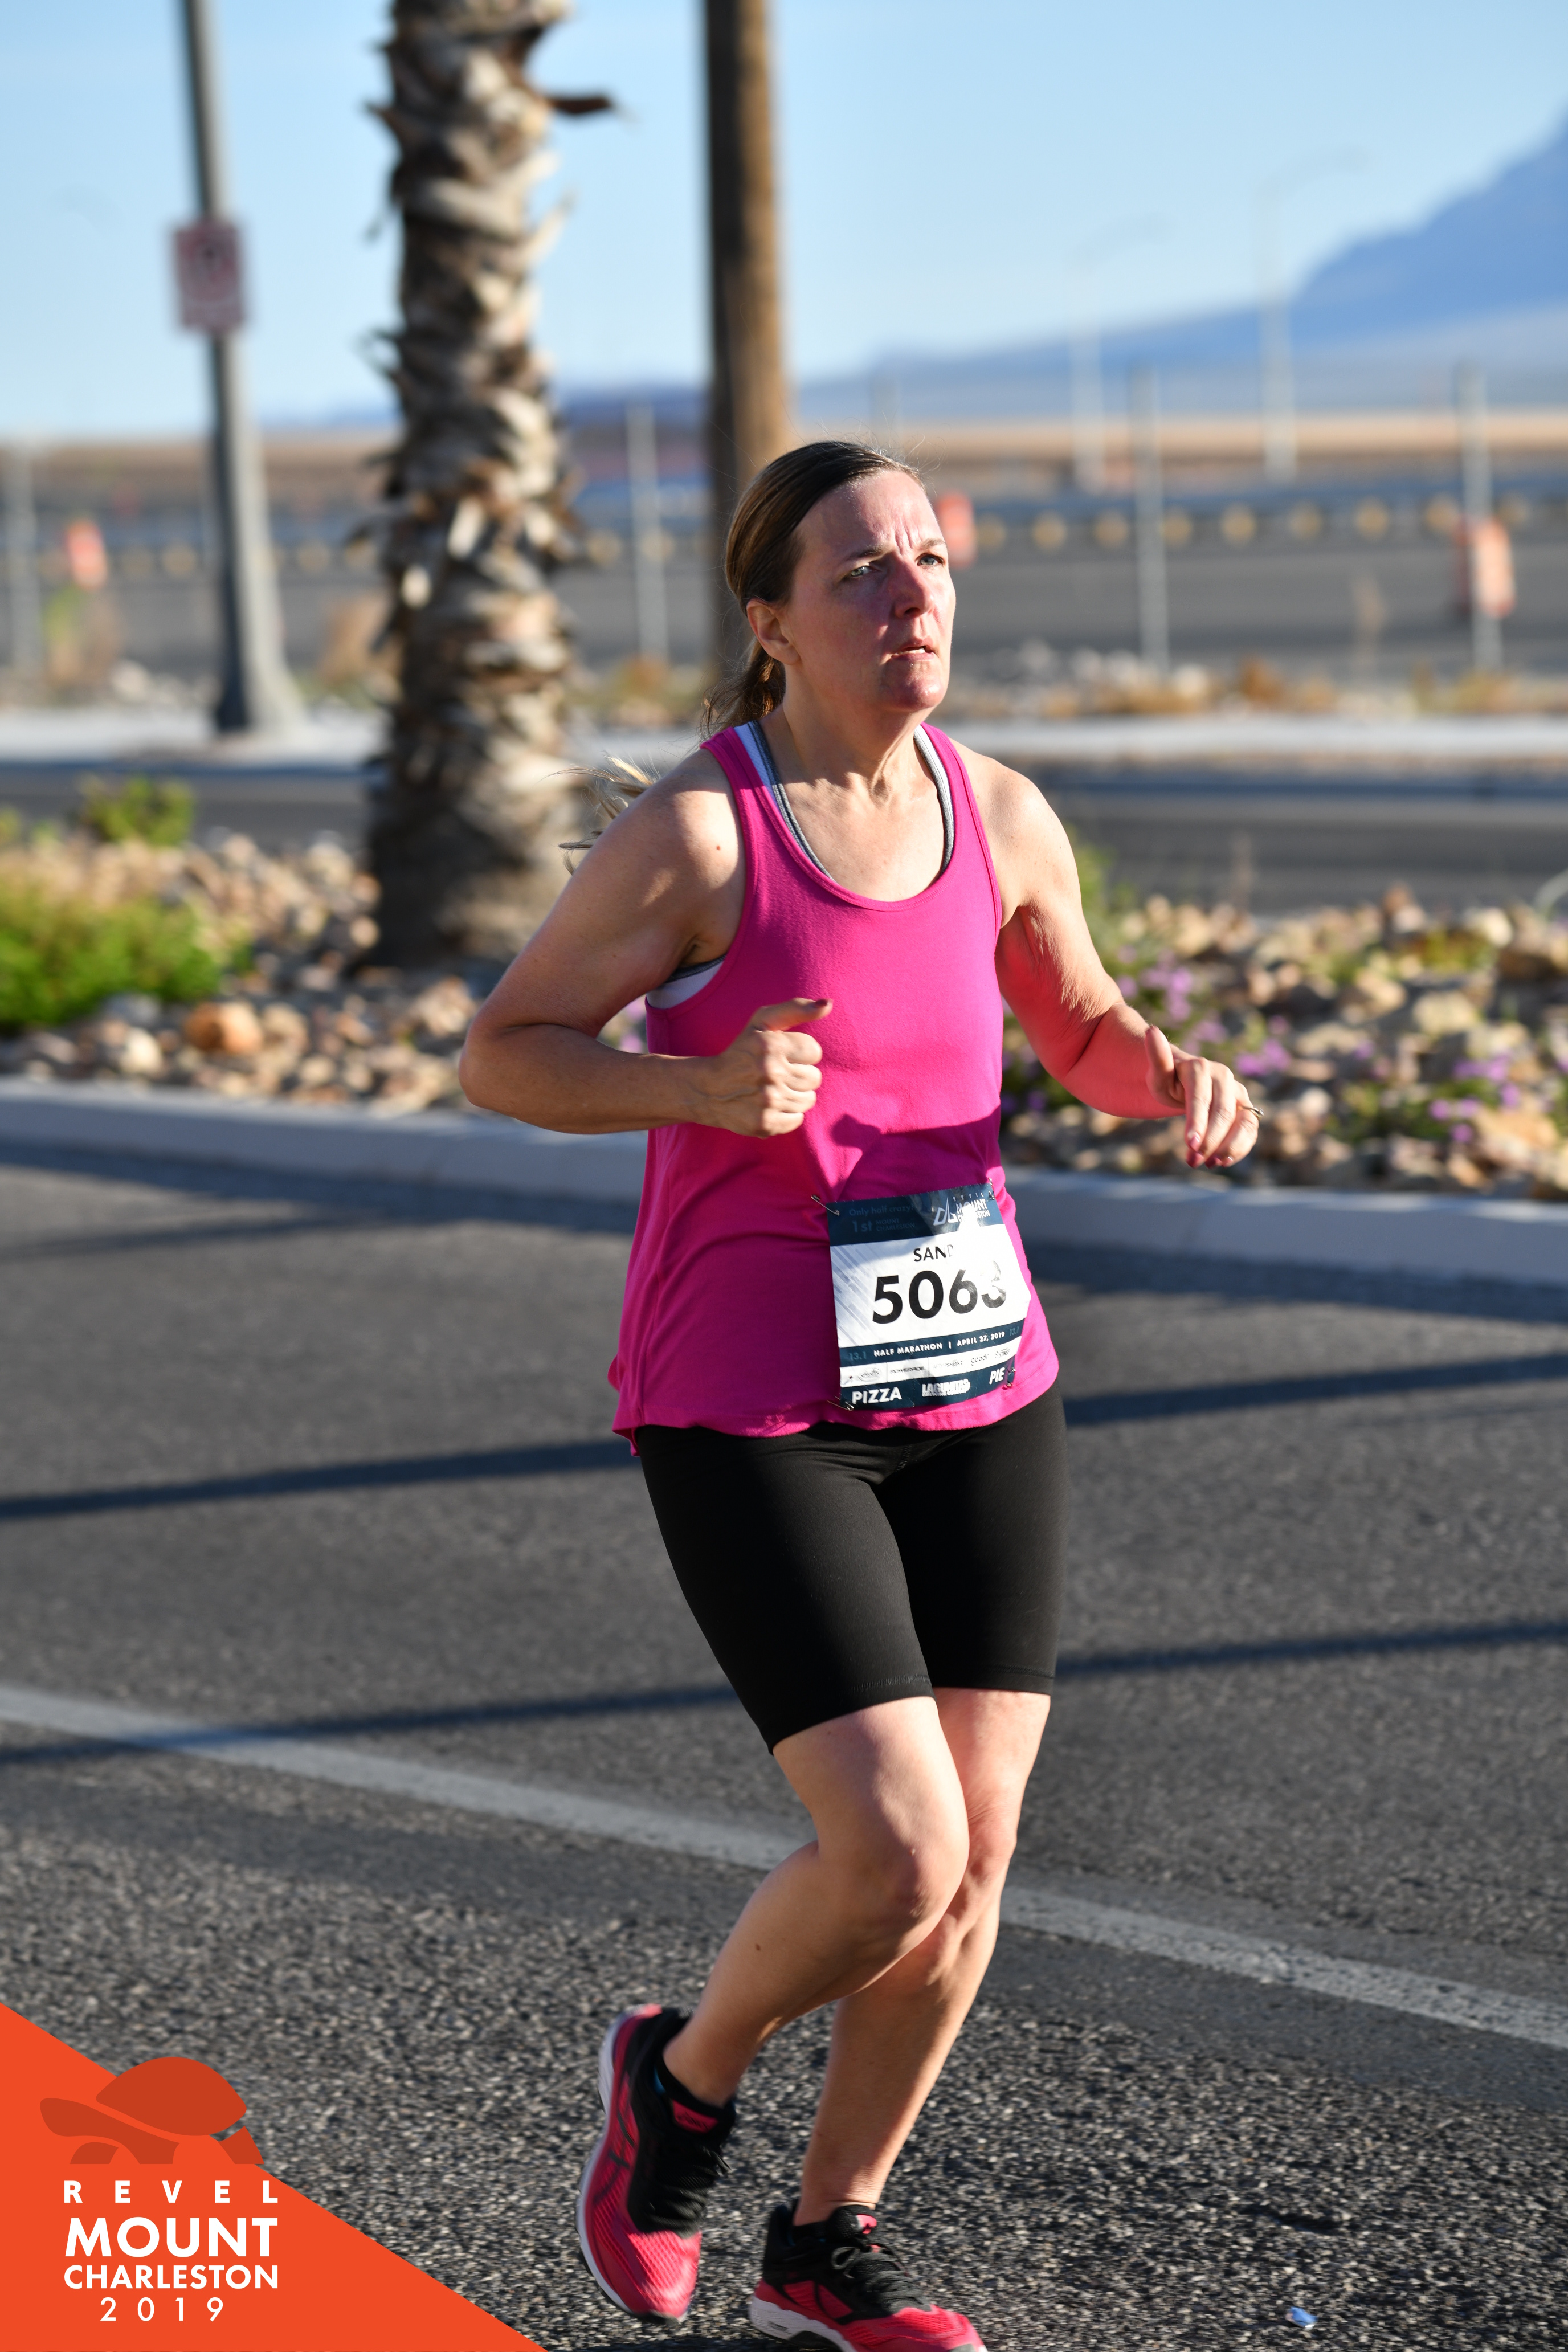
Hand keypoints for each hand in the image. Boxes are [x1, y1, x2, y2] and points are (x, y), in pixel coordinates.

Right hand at [690, 999, 830, 1136]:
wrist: (708, 1089)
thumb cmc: (742, 1051)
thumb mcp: (762, 1022)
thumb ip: (795, 1009)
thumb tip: (828, 1004)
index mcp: (771, 1045)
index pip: (814, 1051)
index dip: (800, 1053)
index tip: (782, 1055)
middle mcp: (770, 1073)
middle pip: (814, 1078)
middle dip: (799, 1075)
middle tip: (776, 1074)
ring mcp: (768, 1101)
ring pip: (808, 1100)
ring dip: (794, 1094)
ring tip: (772, 1089)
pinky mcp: (766, 1124)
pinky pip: (798, 1119)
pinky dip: (787, 1114)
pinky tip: (769, 1106)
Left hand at [1145, 1026, 1259, 1167]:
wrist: (1184, 1082)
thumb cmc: (1167, 1079)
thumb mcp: (1157, 1073)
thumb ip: (1157, 1056)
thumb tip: (1151, 1030)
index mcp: (1202, 1068)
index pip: (1201, 1098)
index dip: (1196, 1122)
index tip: (1189, 1145)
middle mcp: (1225, 1079)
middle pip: (1223, 1113)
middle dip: (1209, 1140)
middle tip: (1192, 1161)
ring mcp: (1238, 1094)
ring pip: (1244, 1122)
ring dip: (1229, 1147)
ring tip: (1209, 1164)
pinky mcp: (1246, 1109)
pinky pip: (1250, 1130)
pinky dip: (1240, 1148)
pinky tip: (1222, 1161)